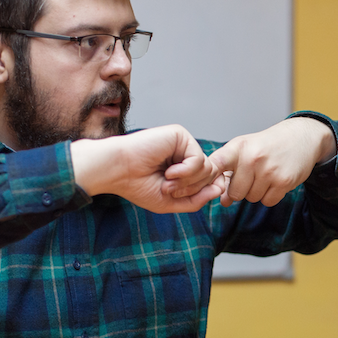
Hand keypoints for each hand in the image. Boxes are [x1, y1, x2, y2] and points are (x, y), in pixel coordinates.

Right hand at [70, 124, 224, 212]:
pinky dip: (186, 172)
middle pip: (211, 175)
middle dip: (192, 189)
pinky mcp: (180, 135)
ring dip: (188, 182)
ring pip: (208, 168)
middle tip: (169, 189)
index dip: (199, 193)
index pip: (209, 181)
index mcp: (184, 167)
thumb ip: (198, 199)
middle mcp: (185, 154)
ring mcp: (184, 143)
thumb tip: (220, 187)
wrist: (116, 171)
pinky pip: (199, 159)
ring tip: (167, 181)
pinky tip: (169, 171)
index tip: (177, 196)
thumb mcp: (172, 202)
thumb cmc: (138, 186)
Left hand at [208, 117, 335, 207]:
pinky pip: (268, 201)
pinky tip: (275, 181)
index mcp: (238, 147)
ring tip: (265, 176)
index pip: (216, 165)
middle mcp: (252, 158)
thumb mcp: (245, 150)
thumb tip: (223, 202)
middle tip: (252, 177)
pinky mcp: (283, 181)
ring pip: (252, 198)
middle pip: (235, 192)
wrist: (300, 138)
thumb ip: (229, 174)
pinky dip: (270, 196)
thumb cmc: (266, 146)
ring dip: (257, 193)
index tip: (195, 182)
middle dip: (241, 190)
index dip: (207, 177)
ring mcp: (268, 170)